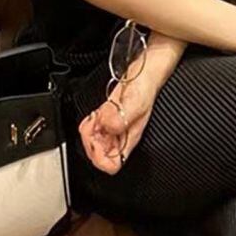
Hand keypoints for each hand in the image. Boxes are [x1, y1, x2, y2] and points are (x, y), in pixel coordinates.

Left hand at [77, 50, 159, 174]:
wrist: (146, 69)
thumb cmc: (147, 84)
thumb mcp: (135, 100)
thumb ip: (120, 116)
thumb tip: (105, 127)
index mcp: (129, 138)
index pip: (112, 166)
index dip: (99, 157)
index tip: (97, 139)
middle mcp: (121, 136)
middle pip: (98, 155)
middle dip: (91, 141)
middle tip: (94, 125)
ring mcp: (114, 127)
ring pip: (94, 143)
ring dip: (89, 132)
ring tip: (95, 118)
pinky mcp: (109, 116)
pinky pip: (93, 129)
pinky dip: (89, 123)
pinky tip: (95, 115)